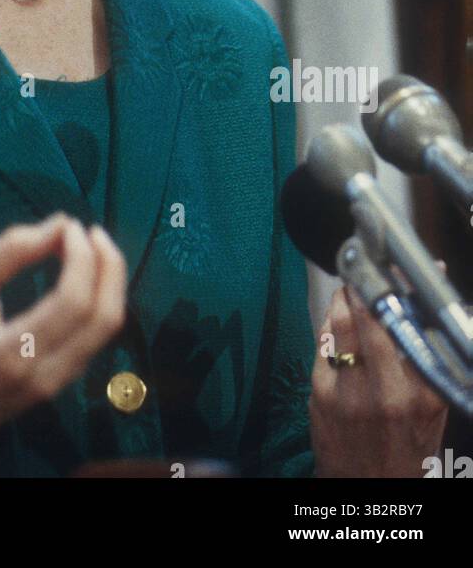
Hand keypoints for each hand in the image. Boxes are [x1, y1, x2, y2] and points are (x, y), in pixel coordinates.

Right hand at [0, 213, 126, 473]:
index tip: (71, 226)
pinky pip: (97, 335)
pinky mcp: (66, 381)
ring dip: (109, 279)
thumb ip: (9, 251)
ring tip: (91, 247)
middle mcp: (45, 374)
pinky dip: (100, 297)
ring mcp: (60, 382)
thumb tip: (59, 224)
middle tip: (90, 232)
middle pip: (104, 318)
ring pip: (108, 328)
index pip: (72, 302)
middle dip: (108, 265)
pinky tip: (86, 274)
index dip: (82, 257)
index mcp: (13, 352)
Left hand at [310, 279, 450, 477]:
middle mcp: (385, 391)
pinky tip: (338, 317)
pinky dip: (332, 323)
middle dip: (365, 284)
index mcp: (420, 394)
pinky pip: (324, 341)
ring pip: (341, 323)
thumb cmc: (406, 446)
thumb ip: (429, 360)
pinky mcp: (319, 391)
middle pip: (369, 317)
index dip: (399, 290)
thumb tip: (426, 307)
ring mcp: (347, 391)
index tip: (397, 268)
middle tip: (365, 265)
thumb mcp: (432, 408)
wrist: (367, 487)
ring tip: (351, 288)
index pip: (409, 327)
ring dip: (345, 298)